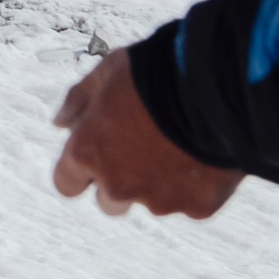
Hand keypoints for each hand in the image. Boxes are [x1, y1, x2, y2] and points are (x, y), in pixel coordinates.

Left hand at [53, 48, 242, 219]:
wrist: (217, 87)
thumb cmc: (155, 72)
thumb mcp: (108, 71)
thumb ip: (79, 100)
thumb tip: (61, 123)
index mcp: (88, 152)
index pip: (66, 183)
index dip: (80, 170)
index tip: (97, 154)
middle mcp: (118, 184)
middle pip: (109, 201)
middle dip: (121, 181)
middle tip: (144, 148)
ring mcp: (160, 200)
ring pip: (152, 201)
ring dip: (159, 183)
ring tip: (179, 145)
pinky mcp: (197, 207)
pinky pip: (191, 201)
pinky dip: (195, 184)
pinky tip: (206, 152)